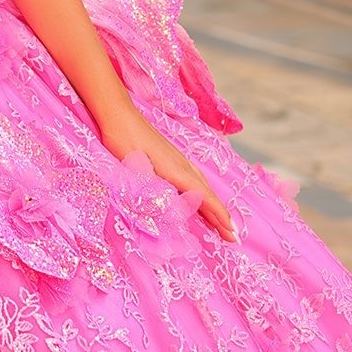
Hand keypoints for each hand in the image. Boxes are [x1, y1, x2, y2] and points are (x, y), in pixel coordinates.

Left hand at [95, 105, 236, 242]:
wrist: (118, 114)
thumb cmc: (124, 141)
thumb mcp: (136, 169)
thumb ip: (152, 191)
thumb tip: (169, 210)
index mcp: (176, 170)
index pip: (205, 197)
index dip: (219, 215)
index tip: (232, 232)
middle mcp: (182, 165)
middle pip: (207, 193)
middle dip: (221, 215)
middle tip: (233, 237)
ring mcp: (177, 160)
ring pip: (201, 186)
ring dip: (212, 205)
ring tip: (220, 223)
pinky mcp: (170, 157)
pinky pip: (193, 179)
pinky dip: (201, 193)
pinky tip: (198, 197)